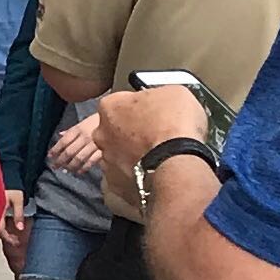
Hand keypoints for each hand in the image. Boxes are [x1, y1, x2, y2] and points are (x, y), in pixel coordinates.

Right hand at [0, 193, 29, 253]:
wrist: (8, 176)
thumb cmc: (12, 187)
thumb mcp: (18, 200)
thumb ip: (18, 214)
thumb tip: (20, 229)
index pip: (0, 230)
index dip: (7, 237)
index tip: (16, 242)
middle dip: (6, 237)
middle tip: (16, 242)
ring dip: (4, 233)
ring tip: (13, 236)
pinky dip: (1, 227)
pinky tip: (6, 228)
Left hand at [48, 113, 103, 178]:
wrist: (118, 119)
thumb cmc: (99, 120)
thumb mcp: (84, 122)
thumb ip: (72, 130)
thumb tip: (60, 135)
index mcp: (79, 129)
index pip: (64, 141)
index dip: (55, 149)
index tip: (50, 156)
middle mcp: (85, 137)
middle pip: (69, 151)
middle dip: (60, 160)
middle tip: (55, 166)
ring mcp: (94, 144)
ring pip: (79, 158)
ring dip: (71, 166)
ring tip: (66, 170)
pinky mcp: (103, 150)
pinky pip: (91, 161)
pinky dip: (84, 168)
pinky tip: (79, 171)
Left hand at [96, 82, 207, 208]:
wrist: (177, 165)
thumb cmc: (175, 124)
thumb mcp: (175, 94)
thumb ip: (158, 96)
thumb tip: (159, 102)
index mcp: (110, 106)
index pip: (121, 103)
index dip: (139, 109)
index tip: (153, 114)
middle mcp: (101, 134)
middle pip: (115, 131)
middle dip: (131, 134)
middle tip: (155, 137)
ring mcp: (107, 162)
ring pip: (118, 156)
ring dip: (133, 156)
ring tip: (157, 159)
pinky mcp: (116, 186)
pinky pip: (125, 179)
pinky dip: (137, 178)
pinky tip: (154, 175)